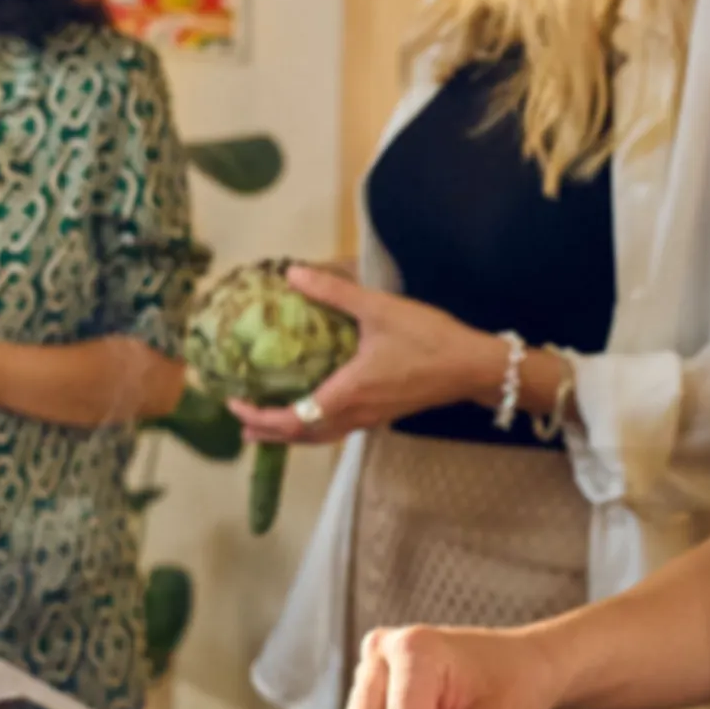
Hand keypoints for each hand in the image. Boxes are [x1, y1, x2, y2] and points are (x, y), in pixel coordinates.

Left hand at [231, 264, 499, 445]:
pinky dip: (314, 426)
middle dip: (269, 432)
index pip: (293, 419)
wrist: (473, 366)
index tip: (236, 405)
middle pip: (303, 436)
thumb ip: (333, 292)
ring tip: (267, 427)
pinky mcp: (382, 415)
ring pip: (322, 435)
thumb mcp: (379, 308)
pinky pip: (338, 429)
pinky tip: (312, 410)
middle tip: (241, 423)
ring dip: (291, 433)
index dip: (260, 417)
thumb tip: (292, 273)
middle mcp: (355, 414)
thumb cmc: (428, 339)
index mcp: (348, 392)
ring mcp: (371, 418)